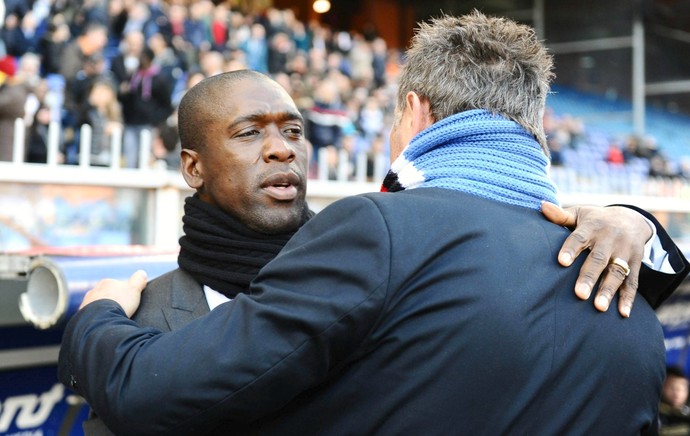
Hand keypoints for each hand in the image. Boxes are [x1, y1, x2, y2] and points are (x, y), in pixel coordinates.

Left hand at [79, 270, 147, 317]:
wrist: (101, 320)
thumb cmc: (119, 303)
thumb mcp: (134, 289)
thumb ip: (138, 280)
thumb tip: (142, 273)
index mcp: (107, 282)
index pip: (117, 285)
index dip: (125, 293)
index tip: (129, 302)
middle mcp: (94, 290)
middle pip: (106, 295)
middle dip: (112, 301)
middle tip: (121, 310)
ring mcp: (86, 303)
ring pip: (96, 305)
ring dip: (103, 310)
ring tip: (112, 318)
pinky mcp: (81, 315)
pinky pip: (90, 316)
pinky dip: (97, 319)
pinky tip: (103, 324)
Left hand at [541, 202, 651, 317]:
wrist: (632, 219)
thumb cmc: (596, 220)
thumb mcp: (580, 214)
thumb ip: (561, 216)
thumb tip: (542, 206)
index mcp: (593, 226)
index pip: (580, 237)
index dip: (571, 249)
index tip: (561, 262)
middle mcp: (610, 239)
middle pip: (599, 259)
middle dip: (589, 276)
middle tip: (579, 294)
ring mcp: (624, 253)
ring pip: (617, 273)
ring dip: (608, 290)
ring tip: (598, 307)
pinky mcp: (635, 264)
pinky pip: (632, 282)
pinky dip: (628, 298)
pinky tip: (623, 314)